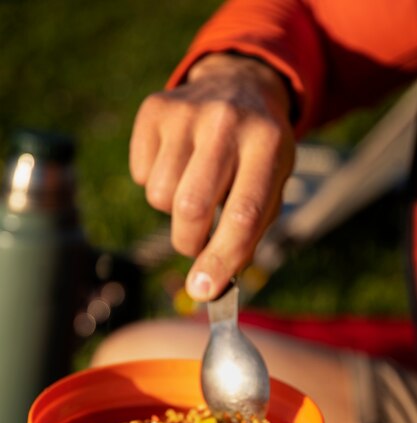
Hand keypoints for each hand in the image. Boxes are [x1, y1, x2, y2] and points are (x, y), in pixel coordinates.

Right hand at [129, 53, 294, 300]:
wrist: (240, 85)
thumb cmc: (258, 151)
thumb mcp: (273, 183)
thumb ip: (249, 232)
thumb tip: (210, 283)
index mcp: (268, 144)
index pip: (242, 215)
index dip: (221, 259)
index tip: (204, 291)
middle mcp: (226, 122)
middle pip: (190, 208)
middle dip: (189, 241)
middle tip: (197, 242)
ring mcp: (187, 112)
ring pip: (160, 196)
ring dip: (173, 209)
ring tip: (195, 187)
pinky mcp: (155, 109)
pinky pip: (141, 175)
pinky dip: (156, 181)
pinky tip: (179, 162)